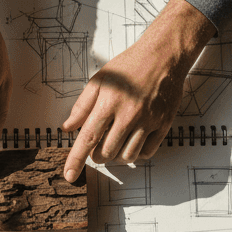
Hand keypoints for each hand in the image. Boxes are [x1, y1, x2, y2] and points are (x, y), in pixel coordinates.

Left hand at [61, 0, 215, 181]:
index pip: (87, 138)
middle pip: (107, 152)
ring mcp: (148, 120)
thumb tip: (67, 128)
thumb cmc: (129, 66)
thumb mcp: (99, 80)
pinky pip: (147, 152)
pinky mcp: (163, 124)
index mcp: (108, 103)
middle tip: (98, 145)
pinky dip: (137, 153)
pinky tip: (133, 141)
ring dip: (117, 156)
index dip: (76, 160)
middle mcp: (129, 114)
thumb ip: (82, 106)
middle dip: (97, 155)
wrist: (164, 55)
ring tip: (115, 142)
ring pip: (127, 156)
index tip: (69, 176)